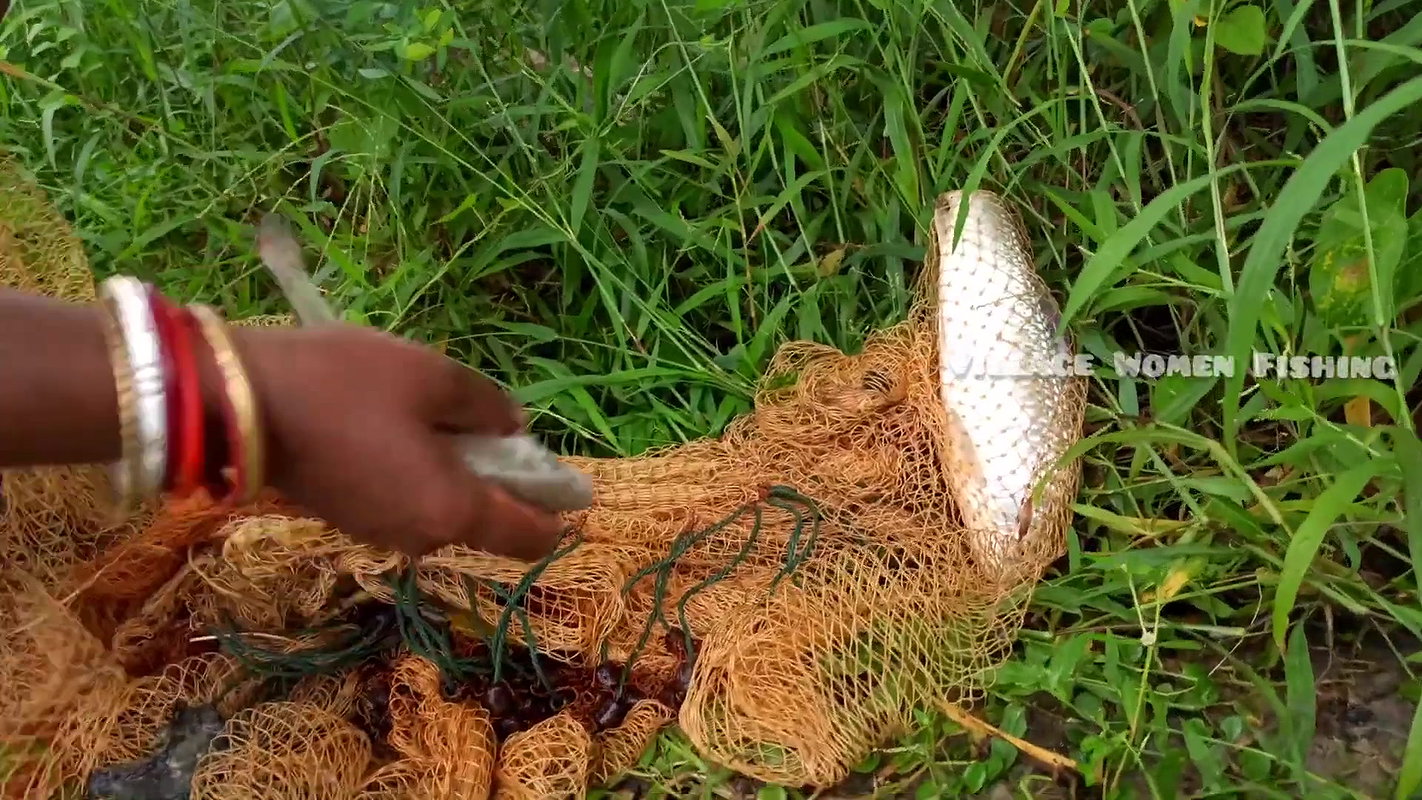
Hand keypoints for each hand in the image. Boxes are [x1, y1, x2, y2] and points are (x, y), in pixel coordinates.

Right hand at [224, 323, 565, 559]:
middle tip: (492, 425)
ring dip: (457, 475)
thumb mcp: (432, 376)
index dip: (555, 515)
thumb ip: (487, 405)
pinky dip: (421, 476)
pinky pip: (407, 503)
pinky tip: (402, 429)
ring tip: (440, 416)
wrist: (238, 405)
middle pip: (485, 521)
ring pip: (443, 510)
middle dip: (500, 482)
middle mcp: (421, 537)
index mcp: (452, 511)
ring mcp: (380, 533)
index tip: (568, 487)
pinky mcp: (348, 518)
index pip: (527, 538)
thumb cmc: (345, 385)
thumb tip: (514, 426)